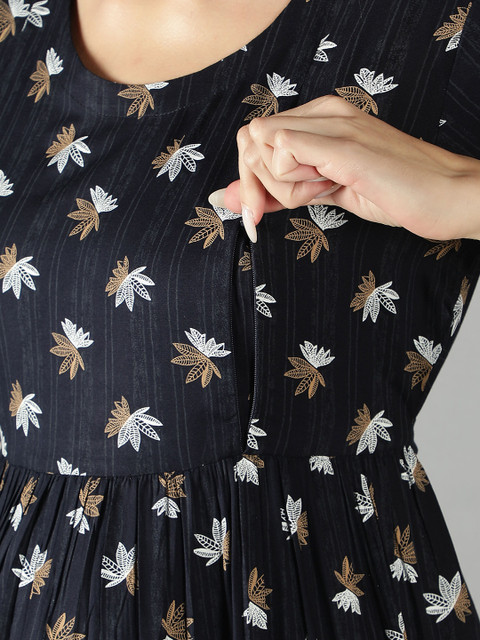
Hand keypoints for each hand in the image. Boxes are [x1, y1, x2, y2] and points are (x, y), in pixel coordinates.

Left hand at [211, 95, 479, 241]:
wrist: (444, 195)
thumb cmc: (392, 192)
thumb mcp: (322, 192)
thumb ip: (277, 190)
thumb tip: (226, 196)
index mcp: (320, 116)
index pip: (253, 136)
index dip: (249, 178)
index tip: (264, 210)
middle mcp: (324, 111)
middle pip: (250, 141)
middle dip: (262, 184)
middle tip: (304, 198)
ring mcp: (334, 123)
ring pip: (263, 148)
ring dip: (285, 186)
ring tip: (329, 188)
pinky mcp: (343, 144)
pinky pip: (284, 150)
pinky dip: (295, 184)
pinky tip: (330, 187)